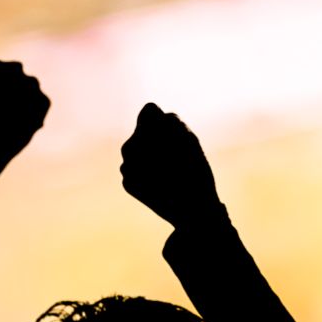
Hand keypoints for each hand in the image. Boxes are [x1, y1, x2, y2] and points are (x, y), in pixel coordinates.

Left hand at [121, 103, 220, 223]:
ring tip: (170, 171)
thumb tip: (149, 117)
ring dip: (152, 155)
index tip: (176, 138)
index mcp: (144, 133)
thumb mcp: (189, 138)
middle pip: (143, 131)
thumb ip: (169, 120)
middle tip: (176, 157)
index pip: (150, 111)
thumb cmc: (196, 171)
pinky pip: (136, 168)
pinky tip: (162, 183)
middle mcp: (129, 148)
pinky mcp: (127, 183)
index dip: (166, 122)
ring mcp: (126, 167)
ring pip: (138, 149)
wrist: (192, 211)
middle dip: (157, 139)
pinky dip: (148, 173)